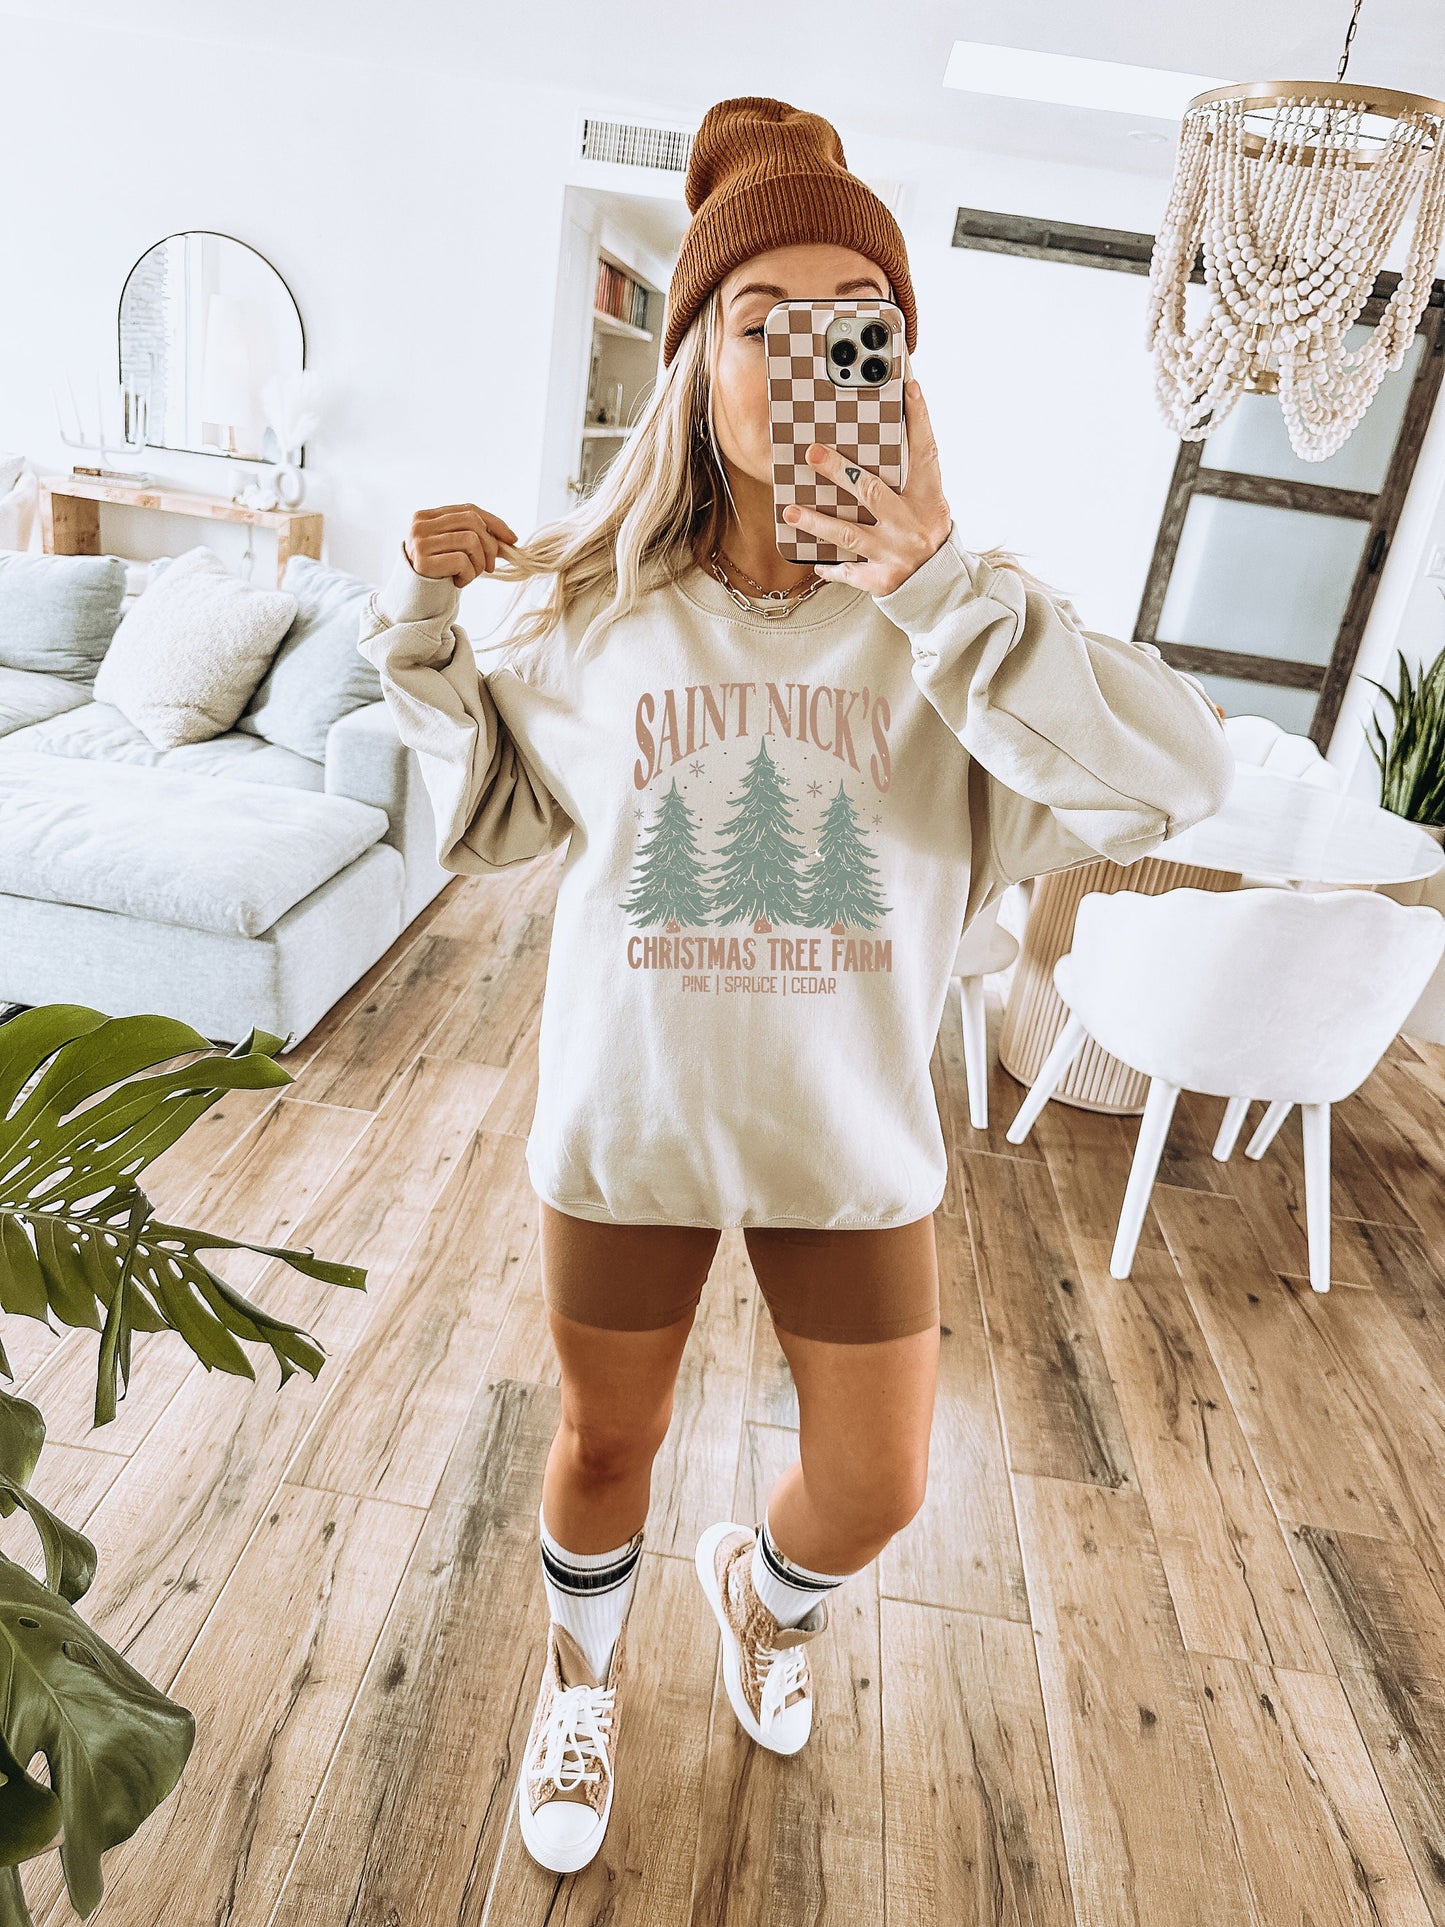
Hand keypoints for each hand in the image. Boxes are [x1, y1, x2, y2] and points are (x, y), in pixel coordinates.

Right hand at [404, 503, 518, 586]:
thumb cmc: (440, 573)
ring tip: (470, 575)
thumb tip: (510, 538)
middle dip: (490, 546)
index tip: (512, 539)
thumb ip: (475, 536)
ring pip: (470, 540)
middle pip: (473, 522)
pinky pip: (462, 561)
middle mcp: (420, 525)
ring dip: (479, 563)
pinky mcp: (422, 562)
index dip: (495, 523)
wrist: (415, 601)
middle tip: (489, 567)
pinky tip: (458, 582)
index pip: (469, 510)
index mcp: (427, 516)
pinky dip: (468, 575)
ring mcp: (419, 542)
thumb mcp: (455, 549)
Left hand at [782, 379, 952, 595]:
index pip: (925, 452)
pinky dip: (832, 567)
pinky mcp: (882, 580)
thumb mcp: (931, 506)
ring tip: (790, 512)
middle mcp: (910, 524)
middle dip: (839, 471)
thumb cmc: (930, 537)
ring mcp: (894, 553)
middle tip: (812, 453)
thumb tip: (888, 437)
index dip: (919, 419)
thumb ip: (910, 479)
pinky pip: (850, 572)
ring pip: (849, 533)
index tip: (908, 388)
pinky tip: (816, 561)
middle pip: (870, 490)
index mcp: (928, 500)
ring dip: (817, 521)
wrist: (946, 589)